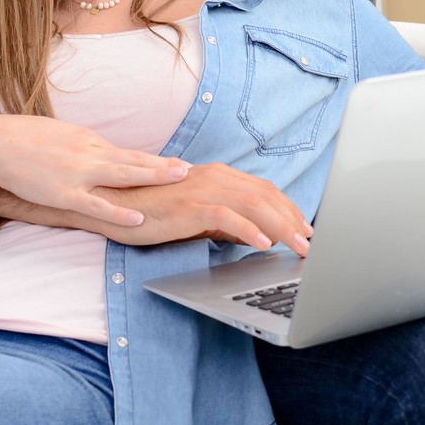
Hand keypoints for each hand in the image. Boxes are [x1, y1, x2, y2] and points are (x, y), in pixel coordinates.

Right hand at [0, 115, 189, 228]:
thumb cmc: (21, 140)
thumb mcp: (60, 138)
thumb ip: (83, 149)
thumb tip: (101, 156)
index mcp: (88, 141)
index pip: (130, 153)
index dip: (156, 159)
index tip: (179, 164)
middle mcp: (89, 154)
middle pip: (134, 160)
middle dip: (165, 166)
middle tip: (192, 169)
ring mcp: (78, 173)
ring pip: (124, 175)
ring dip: (154, 177)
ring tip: (180, 181)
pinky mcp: (64, 193)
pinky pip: (96, 205)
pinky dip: (119, 210)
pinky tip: (139, 217)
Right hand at [86, 164, 312, 254]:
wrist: (114, 202)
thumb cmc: (153, 210)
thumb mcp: (197, 216)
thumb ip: (226, 221)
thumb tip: (257, 236)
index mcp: (219, 176)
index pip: (265, 191)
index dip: (289, 209)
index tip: (305, 229)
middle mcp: (216, 177)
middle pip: (266, 196)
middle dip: (293, 220)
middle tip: (310, 244)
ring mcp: (203, 189)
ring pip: (254, 205)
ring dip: (281, 228)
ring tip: (298, 247)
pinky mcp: (189, 205)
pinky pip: (227, 217)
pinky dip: (249, 230)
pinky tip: (263, 245)